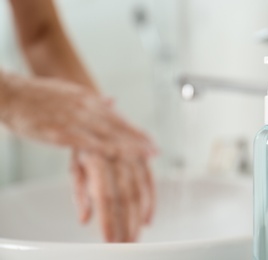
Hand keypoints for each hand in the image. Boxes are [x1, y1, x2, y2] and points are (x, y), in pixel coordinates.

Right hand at [0, 73, 153, 157]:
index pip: (118, 119)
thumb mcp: (71, 93)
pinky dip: (103, 148)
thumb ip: (93, 100)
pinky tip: (116, 155)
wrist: (11, 93)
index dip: (136, 132)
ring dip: (129, 145)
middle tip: (155, 151)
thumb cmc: (39, 95)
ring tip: (146, 155)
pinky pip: (85, 141)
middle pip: (118, 127)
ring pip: (108, 134)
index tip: (151, 141)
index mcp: (89, 101)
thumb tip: (112, 101)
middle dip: (139, 140)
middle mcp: (86, 108)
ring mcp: (74, 119)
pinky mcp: (60, 131)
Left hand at [72, 150, 155, 241]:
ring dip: (139, 217)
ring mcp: (133, 153)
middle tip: (126, 245)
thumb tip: (85, 220)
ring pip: (139, 190)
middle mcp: (118, 155)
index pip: (105, 196)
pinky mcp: (143, 154)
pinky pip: (149, 179)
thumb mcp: (74, 165)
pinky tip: (148, 218)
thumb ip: (80, 193)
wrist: (95, 113)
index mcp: (97, 157)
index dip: (109, 220)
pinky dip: (150, 200)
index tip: (110, 240)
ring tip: (136, 236)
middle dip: (127, 223)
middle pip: (126, 196)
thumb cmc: (81, 142)